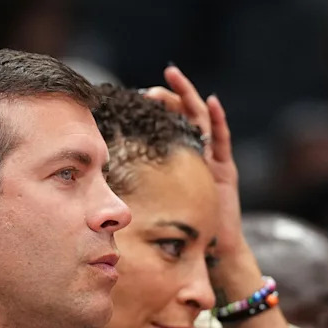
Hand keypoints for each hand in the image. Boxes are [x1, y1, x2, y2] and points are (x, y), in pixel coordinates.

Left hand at [144, 66, 243, 256]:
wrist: (215, 250)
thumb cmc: (184, 232)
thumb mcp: (156, 207)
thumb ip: (137, 196)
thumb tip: (102, 195)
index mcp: (178, 161)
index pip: (163, 128)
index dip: (150, 114)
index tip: (131, 103)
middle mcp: (196, 155)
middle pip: (181, 116)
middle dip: (167, 97)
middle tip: (148, 90)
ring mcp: (212, 159)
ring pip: (200, 119)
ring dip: (187, 97)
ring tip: (173, 78)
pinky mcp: (226, 169)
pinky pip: (222, 139)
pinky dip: (218, 119)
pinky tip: (212, 101)